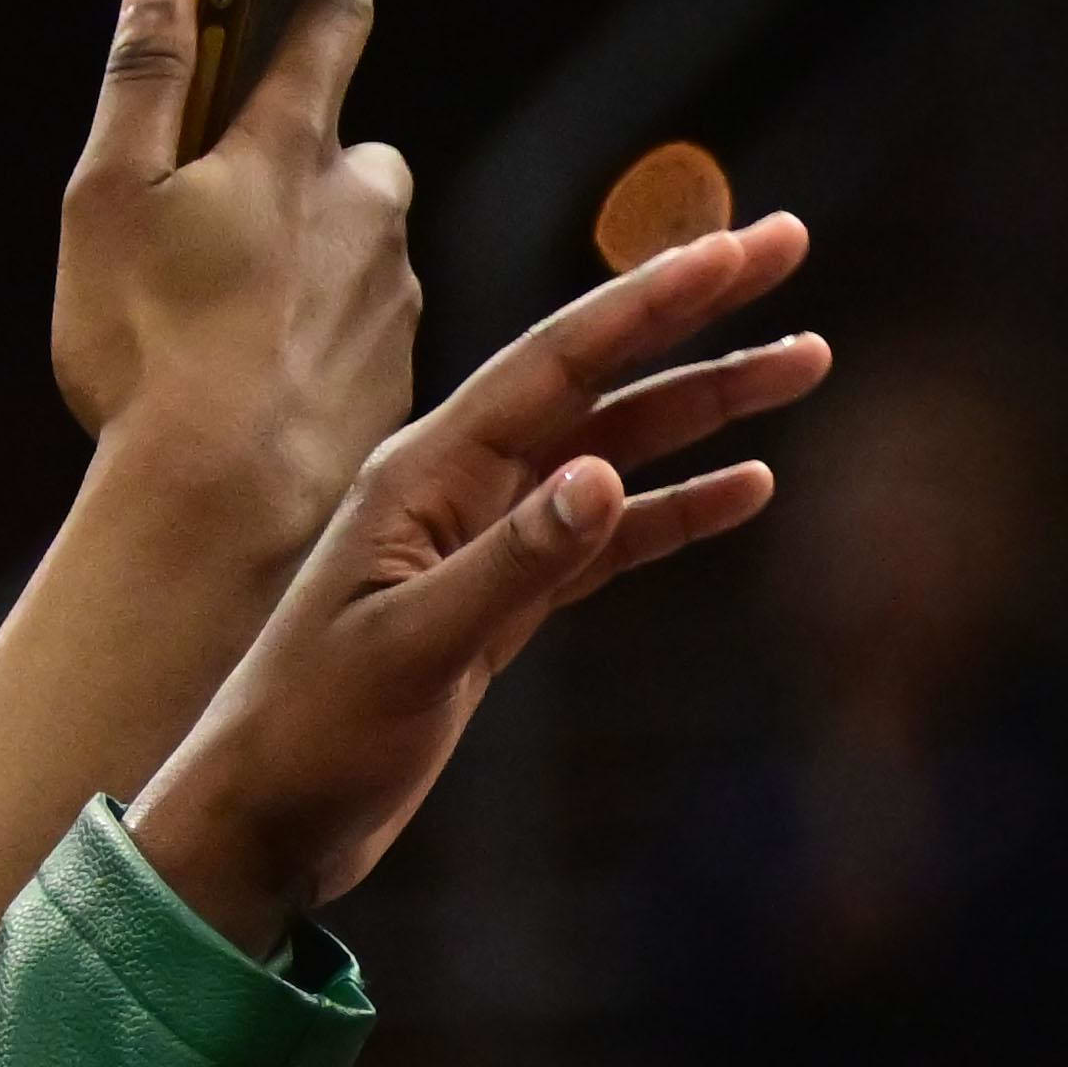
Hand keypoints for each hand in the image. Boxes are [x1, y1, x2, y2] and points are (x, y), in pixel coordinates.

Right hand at [55, 0, 419, 539]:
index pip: (325, 23)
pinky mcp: (404, 369)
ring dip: (309, 258)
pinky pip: (362, 322)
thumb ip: (147, 76)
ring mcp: (392, 293)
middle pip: (351, 152)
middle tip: (222, 217)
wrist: (231, 497)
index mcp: (289, 150)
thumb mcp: (110, 190)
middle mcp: (365, 210)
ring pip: (361, 242)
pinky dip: (319, 331)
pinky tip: (263, 375)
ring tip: (227, 320)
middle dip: (302, 164)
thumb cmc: (150, 346)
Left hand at [123, 210, 831, 946]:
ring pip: (618, 448)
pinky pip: (609, 537)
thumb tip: (606, 478)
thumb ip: (512, 563)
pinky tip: (749, 487)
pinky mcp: (503, 599)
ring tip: (802, 363)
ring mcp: (483, 539)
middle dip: (697, 316)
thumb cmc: (313, 734)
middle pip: (600, 380)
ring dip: (708, 406)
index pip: (558, 363)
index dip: (652, 300)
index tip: (737, 251)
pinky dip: (679, 509)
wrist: (266, 818)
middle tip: (788, 248)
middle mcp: (457, 484)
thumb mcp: (411, 649)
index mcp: (425, 475)